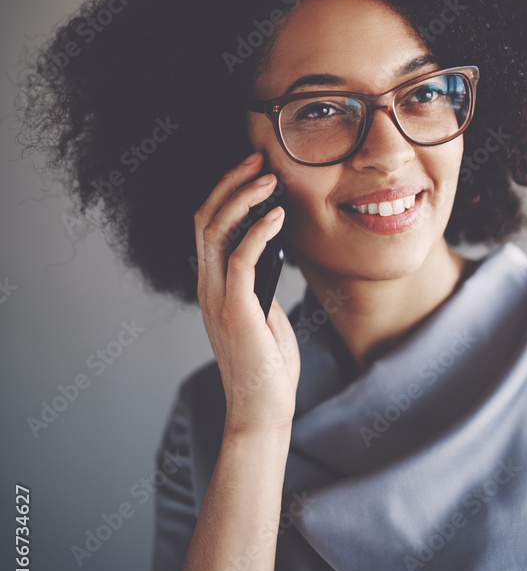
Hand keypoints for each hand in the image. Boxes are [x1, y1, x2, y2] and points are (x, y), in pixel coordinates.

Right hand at [193, 152, 299, 434]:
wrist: (262, 411)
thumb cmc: (268, 366)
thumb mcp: (264, 314)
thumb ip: (260, 284)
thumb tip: (273, 251)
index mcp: (213, 286)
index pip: (207, 225)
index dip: (226, 192)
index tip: (253, 170)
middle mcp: (208, 287)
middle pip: (205, 218)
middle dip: (230, 183)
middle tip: (258, 160)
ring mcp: (218, 298)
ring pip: (216, 231)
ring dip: (242, 199)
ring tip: (269, 178)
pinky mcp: (236, 310)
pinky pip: (241, 259)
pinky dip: (258, 231)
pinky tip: (278, 216)